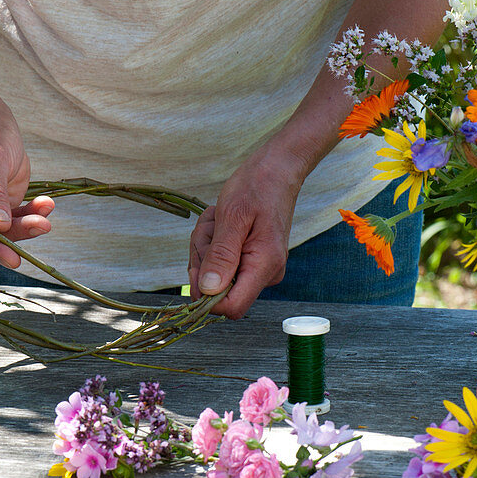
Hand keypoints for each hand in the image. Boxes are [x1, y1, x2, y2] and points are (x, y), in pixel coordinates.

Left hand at [188, 149, 304, 318]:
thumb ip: (221, 256)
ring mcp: (258, 268)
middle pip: (216, 289)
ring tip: (220, 218)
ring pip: (213, 272)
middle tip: (213, 226)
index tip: (198, 263)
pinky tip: (223, 221)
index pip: (231, 308)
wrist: (277, 169)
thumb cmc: (258, 186)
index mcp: (264, 266)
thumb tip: (208, 291)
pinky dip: (213, 241)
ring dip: (206, 243)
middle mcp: (264, 273)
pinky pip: (219, 260)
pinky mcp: (251, 260)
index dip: (206, 294)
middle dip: (203, 257)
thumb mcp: (233, 217)